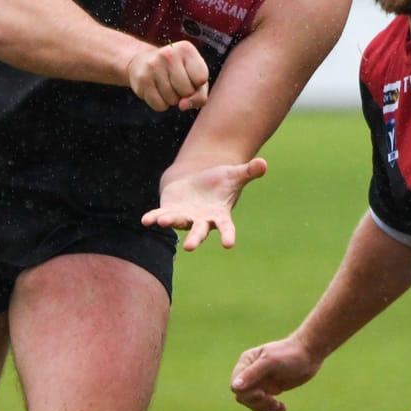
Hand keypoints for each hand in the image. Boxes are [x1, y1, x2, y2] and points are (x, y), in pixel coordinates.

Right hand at [125, 40, 210, 112]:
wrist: (142, 62)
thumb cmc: (177, 72)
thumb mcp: (194, 78)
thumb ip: (199, 96)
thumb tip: (182, 106)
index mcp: (186, 49)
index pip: (201, 78)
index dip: (197, 84)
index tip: (189, 76)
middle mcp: (169, 54)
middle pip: (187, 91)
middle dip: (184, 94)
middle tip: (176, 83)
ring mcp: (153, 65)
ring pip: (173, 100)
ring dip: (172, 99)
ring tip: (166, 85)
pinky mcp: (142, 79)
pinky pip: (159, 105)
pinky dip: (160, 104)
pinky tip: (156, 91)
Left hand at [143, 156, 266, 249]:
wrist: (196, 181)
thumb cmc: (218, 181)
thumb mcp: (234, 175)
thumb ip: (249, 172)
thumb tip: (264, 163)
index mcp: (219, 215)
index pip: (225, 227)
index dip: (227, 235)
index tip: (228, 244)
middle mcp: (201, 220)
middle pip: (198, 232)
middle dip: (193, 238)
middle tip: (189, 247)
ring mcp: (184, 217)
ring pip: (177, 222)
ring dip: (170, 222)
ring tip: (164, 222)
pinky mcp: (169, 211)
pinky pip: (160, 216)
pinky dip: (153, 218)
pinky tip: (146, 220)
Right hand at [230, 335, 321, 410]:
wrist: (310, 354)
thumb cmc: (290, 354)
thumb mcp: (270, 362)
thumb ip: (252, 373)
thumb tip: (235, 387)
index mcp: (246, 362)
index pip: (236, 385)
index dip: (246, 393)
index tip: (262, 393)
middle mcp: (250, 373)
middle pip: (243, 396)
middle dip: (257, 402)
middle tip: (273, 401)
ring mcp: (260, 382)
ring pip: (253, 403)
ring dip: (264, 407)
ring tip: (279, 405)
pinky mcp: (270, 389)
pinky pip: (264, 405)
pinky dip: (272, 409)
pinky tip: (283, 407)